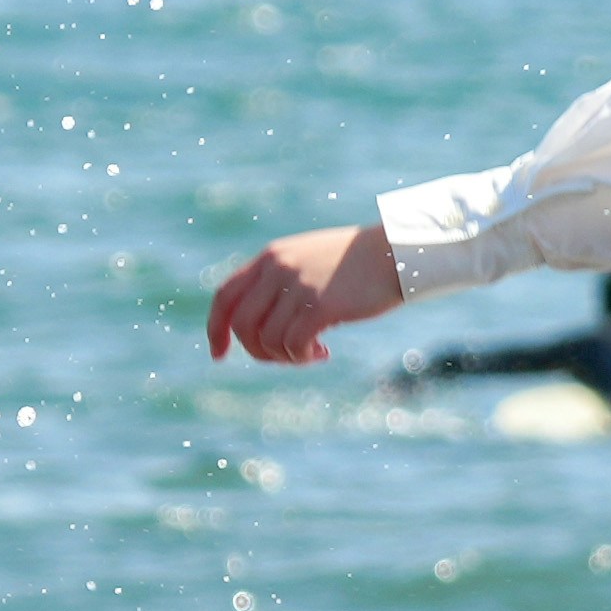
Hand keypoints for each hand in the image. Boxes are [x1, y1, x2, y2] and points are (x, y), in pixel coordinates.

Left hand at [206, 220, 404, 365]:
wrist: (395, 252)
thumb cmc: (357, 263)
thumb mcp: (309, 262)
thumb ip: (282, 283)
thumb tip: (261, 326)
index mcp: (270, 257)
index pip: (224, 295)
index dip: (216, 329)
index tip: (219, 355)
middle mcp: (278, 268)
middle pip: (242, 324)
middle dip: (257, 352)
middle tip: (285, 357)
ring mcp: (298, 285)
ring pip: (267, 339)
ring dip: (286, 357)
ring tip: (311, 352)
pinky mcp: (321, 304)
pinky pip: (293, 344)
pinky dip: (302, 356)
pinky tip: (323, 351)